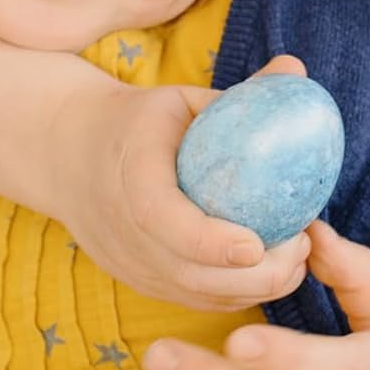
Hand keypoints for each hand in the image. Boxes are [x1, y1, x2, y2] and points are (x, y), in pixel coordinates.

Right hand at [43, 54, 312, 310]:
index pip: (160, 218)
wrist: (67, 154)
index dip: (208, 240)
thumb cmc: (139, 121)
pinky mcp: (137, 281)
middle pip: (186, 273)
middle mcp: (121, 228)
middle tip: (301, 245)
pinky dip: (233, 296)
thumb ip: (241, 93)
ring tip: (295, 259)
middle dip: (251, 275)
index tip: (256, 245)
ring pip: (194, 296)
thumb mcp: (181, 98)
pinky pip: (191, 300)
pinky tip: (268, 273)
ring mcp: (127, 262)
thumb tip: (297, 69)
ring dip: (251, 289)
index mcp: (129, 171)